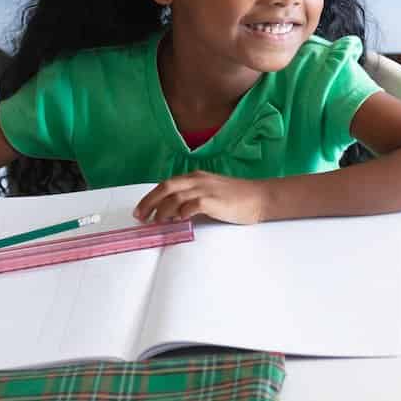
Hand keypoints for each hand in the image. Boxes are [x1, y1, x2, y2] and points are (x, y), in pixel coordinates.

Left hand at [134, 171, 268, 224]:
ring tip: (157, 222)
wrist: (260, 197)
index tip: (140, 210)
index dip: (150, 197)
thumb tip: (171, 215)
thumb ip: (192, 200)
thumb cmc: (237, 198)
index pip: (166, 184)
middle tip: (140, 217)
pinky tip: (179, 220)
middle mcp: (199, 180)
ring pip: (176, 196)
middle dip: (149, 202)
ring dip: (162, 210)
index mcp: (196, 177)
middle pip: (166, 187)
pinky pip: (192, 204)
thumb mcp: (211, 194)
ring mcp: (206, 189)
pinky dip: (182, 212)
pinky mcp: (214, 200)